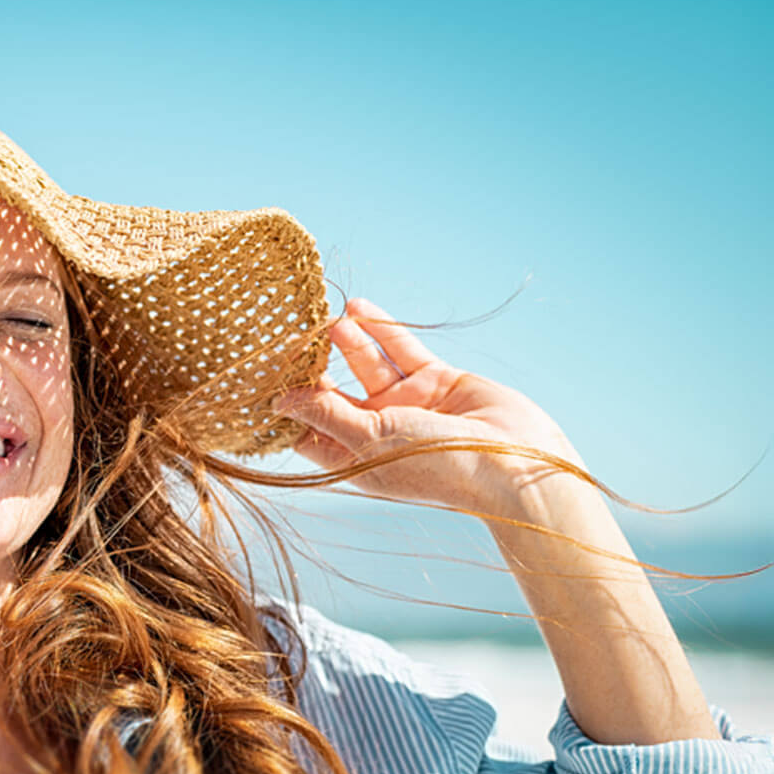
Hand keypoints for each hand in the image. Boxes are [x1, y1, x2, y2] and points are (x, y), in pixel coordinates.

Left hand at [277, 298, 585, 519]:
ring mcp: (406, 404)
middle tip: (288, 336)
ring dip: (346, 342)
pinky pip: (399, 350)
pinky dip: (380, 329)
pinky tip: (358, 308)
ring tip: (326, 320)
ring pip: (366, 366)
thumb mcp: (370, 438)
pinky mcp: (434, 380)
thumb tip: (278, 400)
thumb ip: (325, 413)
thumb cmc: (436, 465)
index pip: (307, 428)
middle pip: (333, 392)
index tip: (261, 374)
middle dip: (312, 365)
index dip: (286, 402)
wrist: (512, 463)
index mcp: (355, 457)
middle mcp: (377, 431)